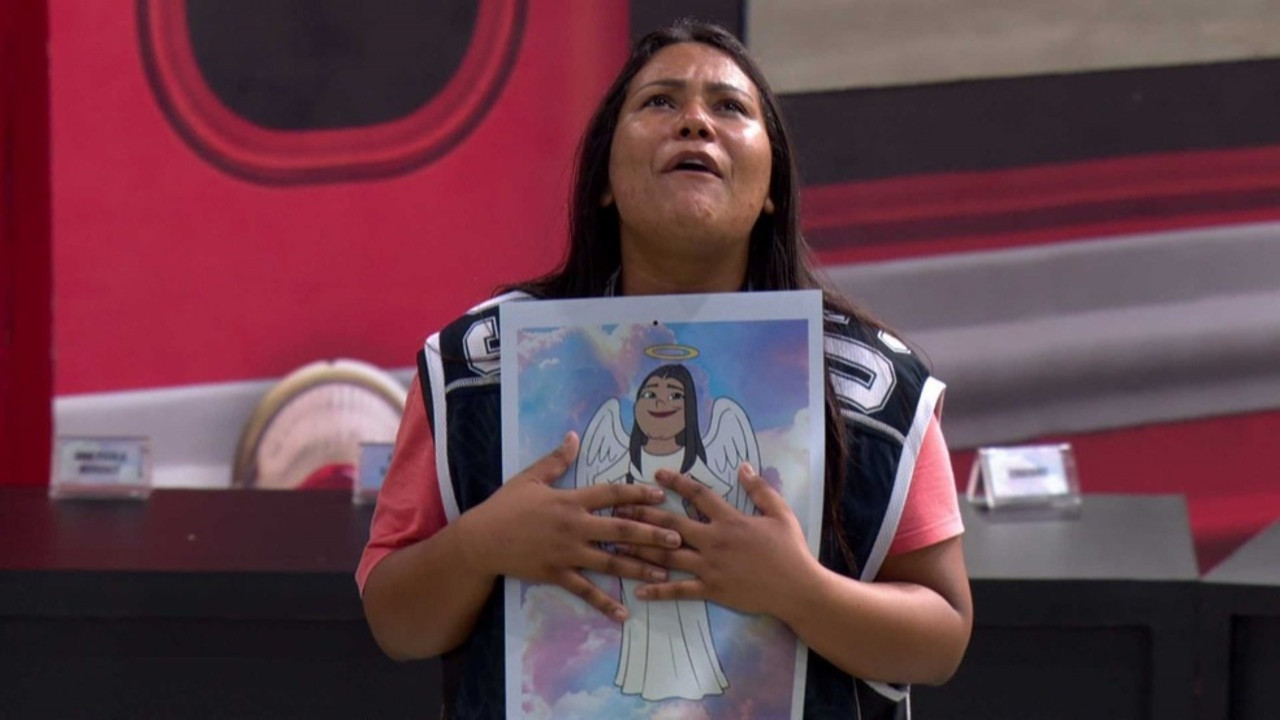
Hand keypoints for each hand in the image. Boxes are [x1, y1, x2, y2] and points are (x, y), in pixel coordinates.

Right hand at [456, 432, 682, 620]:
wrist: (481, 540)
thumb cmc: (505, 506)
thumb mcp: (530, 478)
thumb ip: (556, 460)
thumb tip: (574, 436)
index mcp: (570, 500)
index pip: (610, 494)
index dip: (637, 495)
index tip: (661, 497)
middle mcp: (574, 526)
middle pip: (620, 530)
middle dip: (651, 534)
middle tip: (678, 538)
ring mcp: (567, 553)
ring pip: (610, 562)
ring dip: (639, 567)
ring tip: (664, 572)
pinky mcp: (557, 574)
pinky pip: (585, 590)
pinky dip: (605, 603)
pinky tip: (624, 614)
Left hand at [615, 463, 817, 616]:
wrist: (797, 589)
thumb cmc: (790, 550)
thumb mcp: (780, 513)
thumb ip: (760, 489)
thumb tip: (743, 466)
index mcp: (730, 520)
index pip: (699, 495)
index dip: (677, 483)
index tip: (657, 475)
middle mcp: (714, 541)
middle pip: (672, 525)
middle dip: (644, 515)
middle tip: (620, 508)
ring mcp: (710, 567)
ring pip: (668, 556)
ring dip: (641, 549)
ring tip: (617, 544)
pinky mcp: (711, 590)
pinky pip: (680, 591)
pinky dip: (658, 590)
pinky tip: (638, 589)